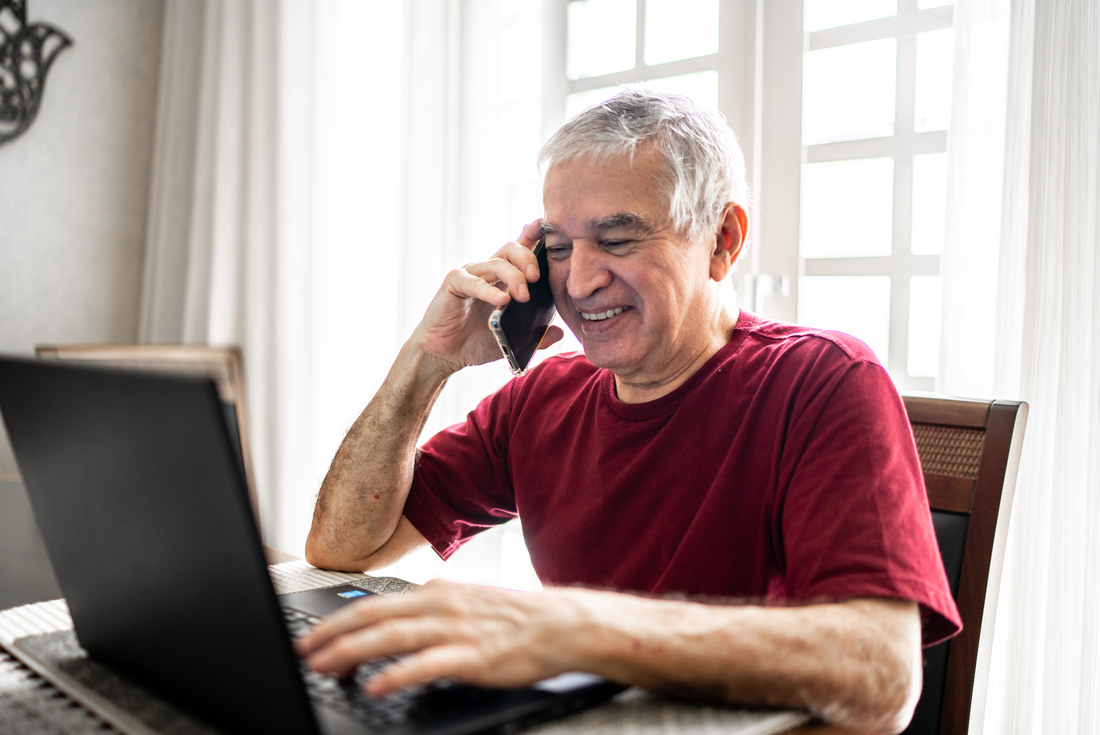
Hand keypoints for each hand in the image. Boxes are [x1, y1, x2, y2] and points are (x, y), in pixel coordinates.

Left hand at [295, 580, 581, 696]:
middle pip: (373, 616)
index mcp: (435, 592)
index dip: (337, 621)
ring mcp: (455, 629)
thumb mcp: (463, 603)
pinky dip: (397, 674)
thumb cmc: (511, 618)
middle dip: (333, 635)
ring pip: (392, 636)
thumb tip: (392, 616)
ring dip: (353, 652)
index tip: (311, 637)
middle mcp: (439, 605)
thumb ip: (428, 609)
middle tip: (304, 652)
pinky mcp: (473, 656)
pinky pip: (427, 665)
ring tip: (326, 667)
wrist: (560, 624)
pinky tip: (376, 685)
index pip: (373, 604)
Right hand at [409, 221, 563, 376]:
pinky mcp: (453, 283)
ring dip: (513, 276)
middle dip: (528, 258)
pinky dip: (489, 290)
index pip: (521, 251)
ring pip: (496, 262)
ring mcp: (470, 275)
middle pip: (511, 249)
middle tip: (536, 278)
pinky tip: (501, 300)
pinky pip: (472, 281)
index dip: (534, 238)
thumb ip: (536, 335)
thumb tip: (560, 332)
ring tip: (523, 296)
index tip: (550, 233)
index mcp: (503, 278)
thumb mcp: (512, 340)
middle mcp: (487, 271)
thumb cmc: (476, 342)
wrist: (445, 355)